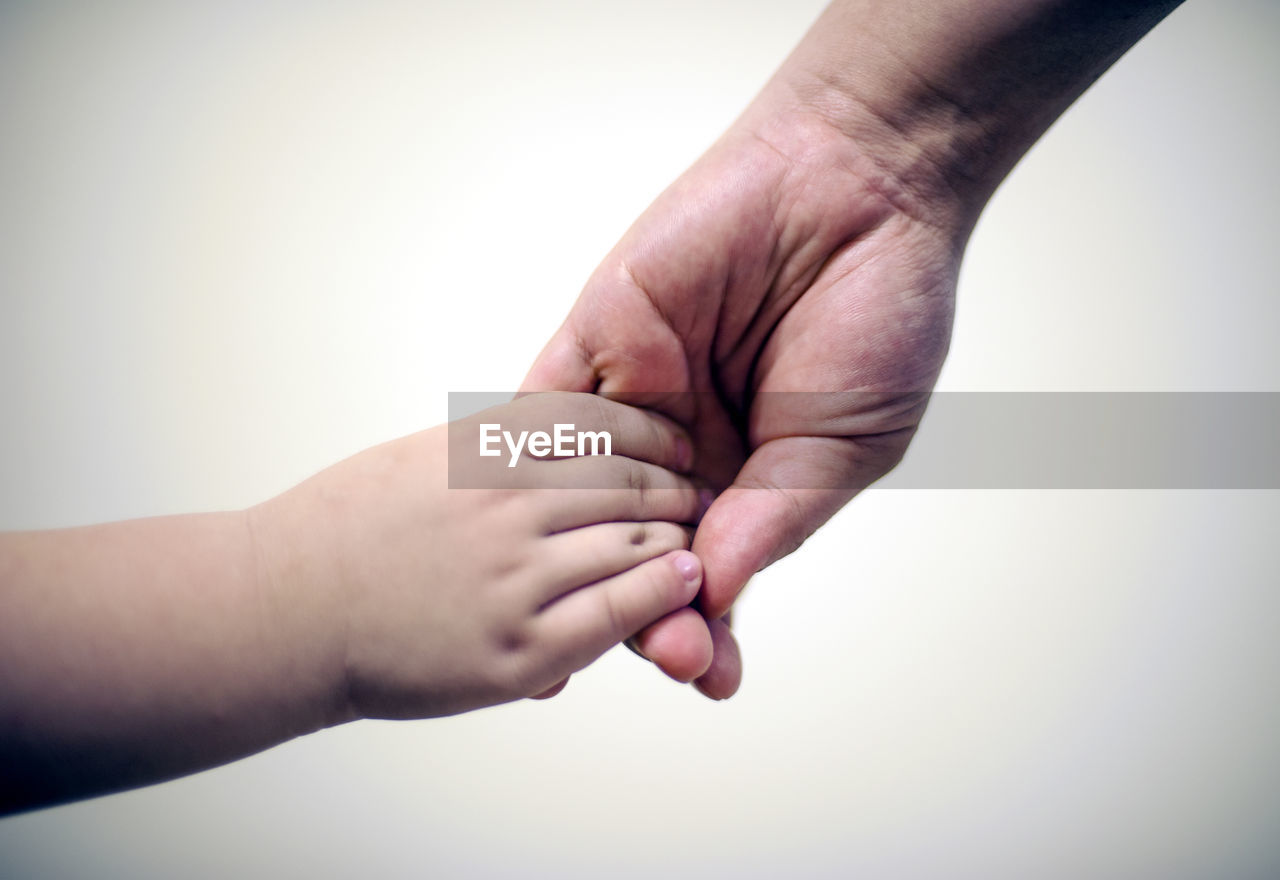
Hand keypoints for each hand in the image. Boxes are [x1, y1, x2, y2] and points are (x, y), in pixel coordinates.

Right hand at [254, 392, 705, 719]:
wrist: (288, 612)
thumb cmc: (351, 529)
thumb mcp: (424, 457)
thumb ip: (497, 443)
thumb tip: (569, 430)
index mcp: (482, 451)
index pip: (600, 423)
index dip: (654, 432)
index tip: (676, 443)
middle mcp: (504, 507)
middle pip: (629, 482)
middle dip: (676, 484)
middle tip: (698, 491)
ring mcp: (513, 581)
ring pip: (635, 544)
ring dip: (678, 535)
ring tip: (694, 534)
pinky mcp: (518, 653)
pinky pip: (617, 613)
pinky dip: (661, 591)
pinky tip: (683, 579)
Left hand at [523, 109, 960, 697]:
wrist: (857, 185)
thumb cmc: (877, 313)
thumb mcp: (844, 442)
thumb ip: (776, 516)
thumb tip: (715, 595)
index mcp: (747, 478)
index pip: (706, 571)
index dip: (701, 626)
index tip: (705, 674)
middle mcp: (681, 449)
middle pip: (636, 549)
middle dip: (638, 608)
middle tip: (650, 656)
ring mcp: (633, 399)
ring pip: (581, 498)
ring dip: (573, 562)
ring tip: (568, 623)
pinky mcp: (594, 341)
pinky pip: (543, 415)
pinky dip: (524, 471)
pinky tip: (514, 535)